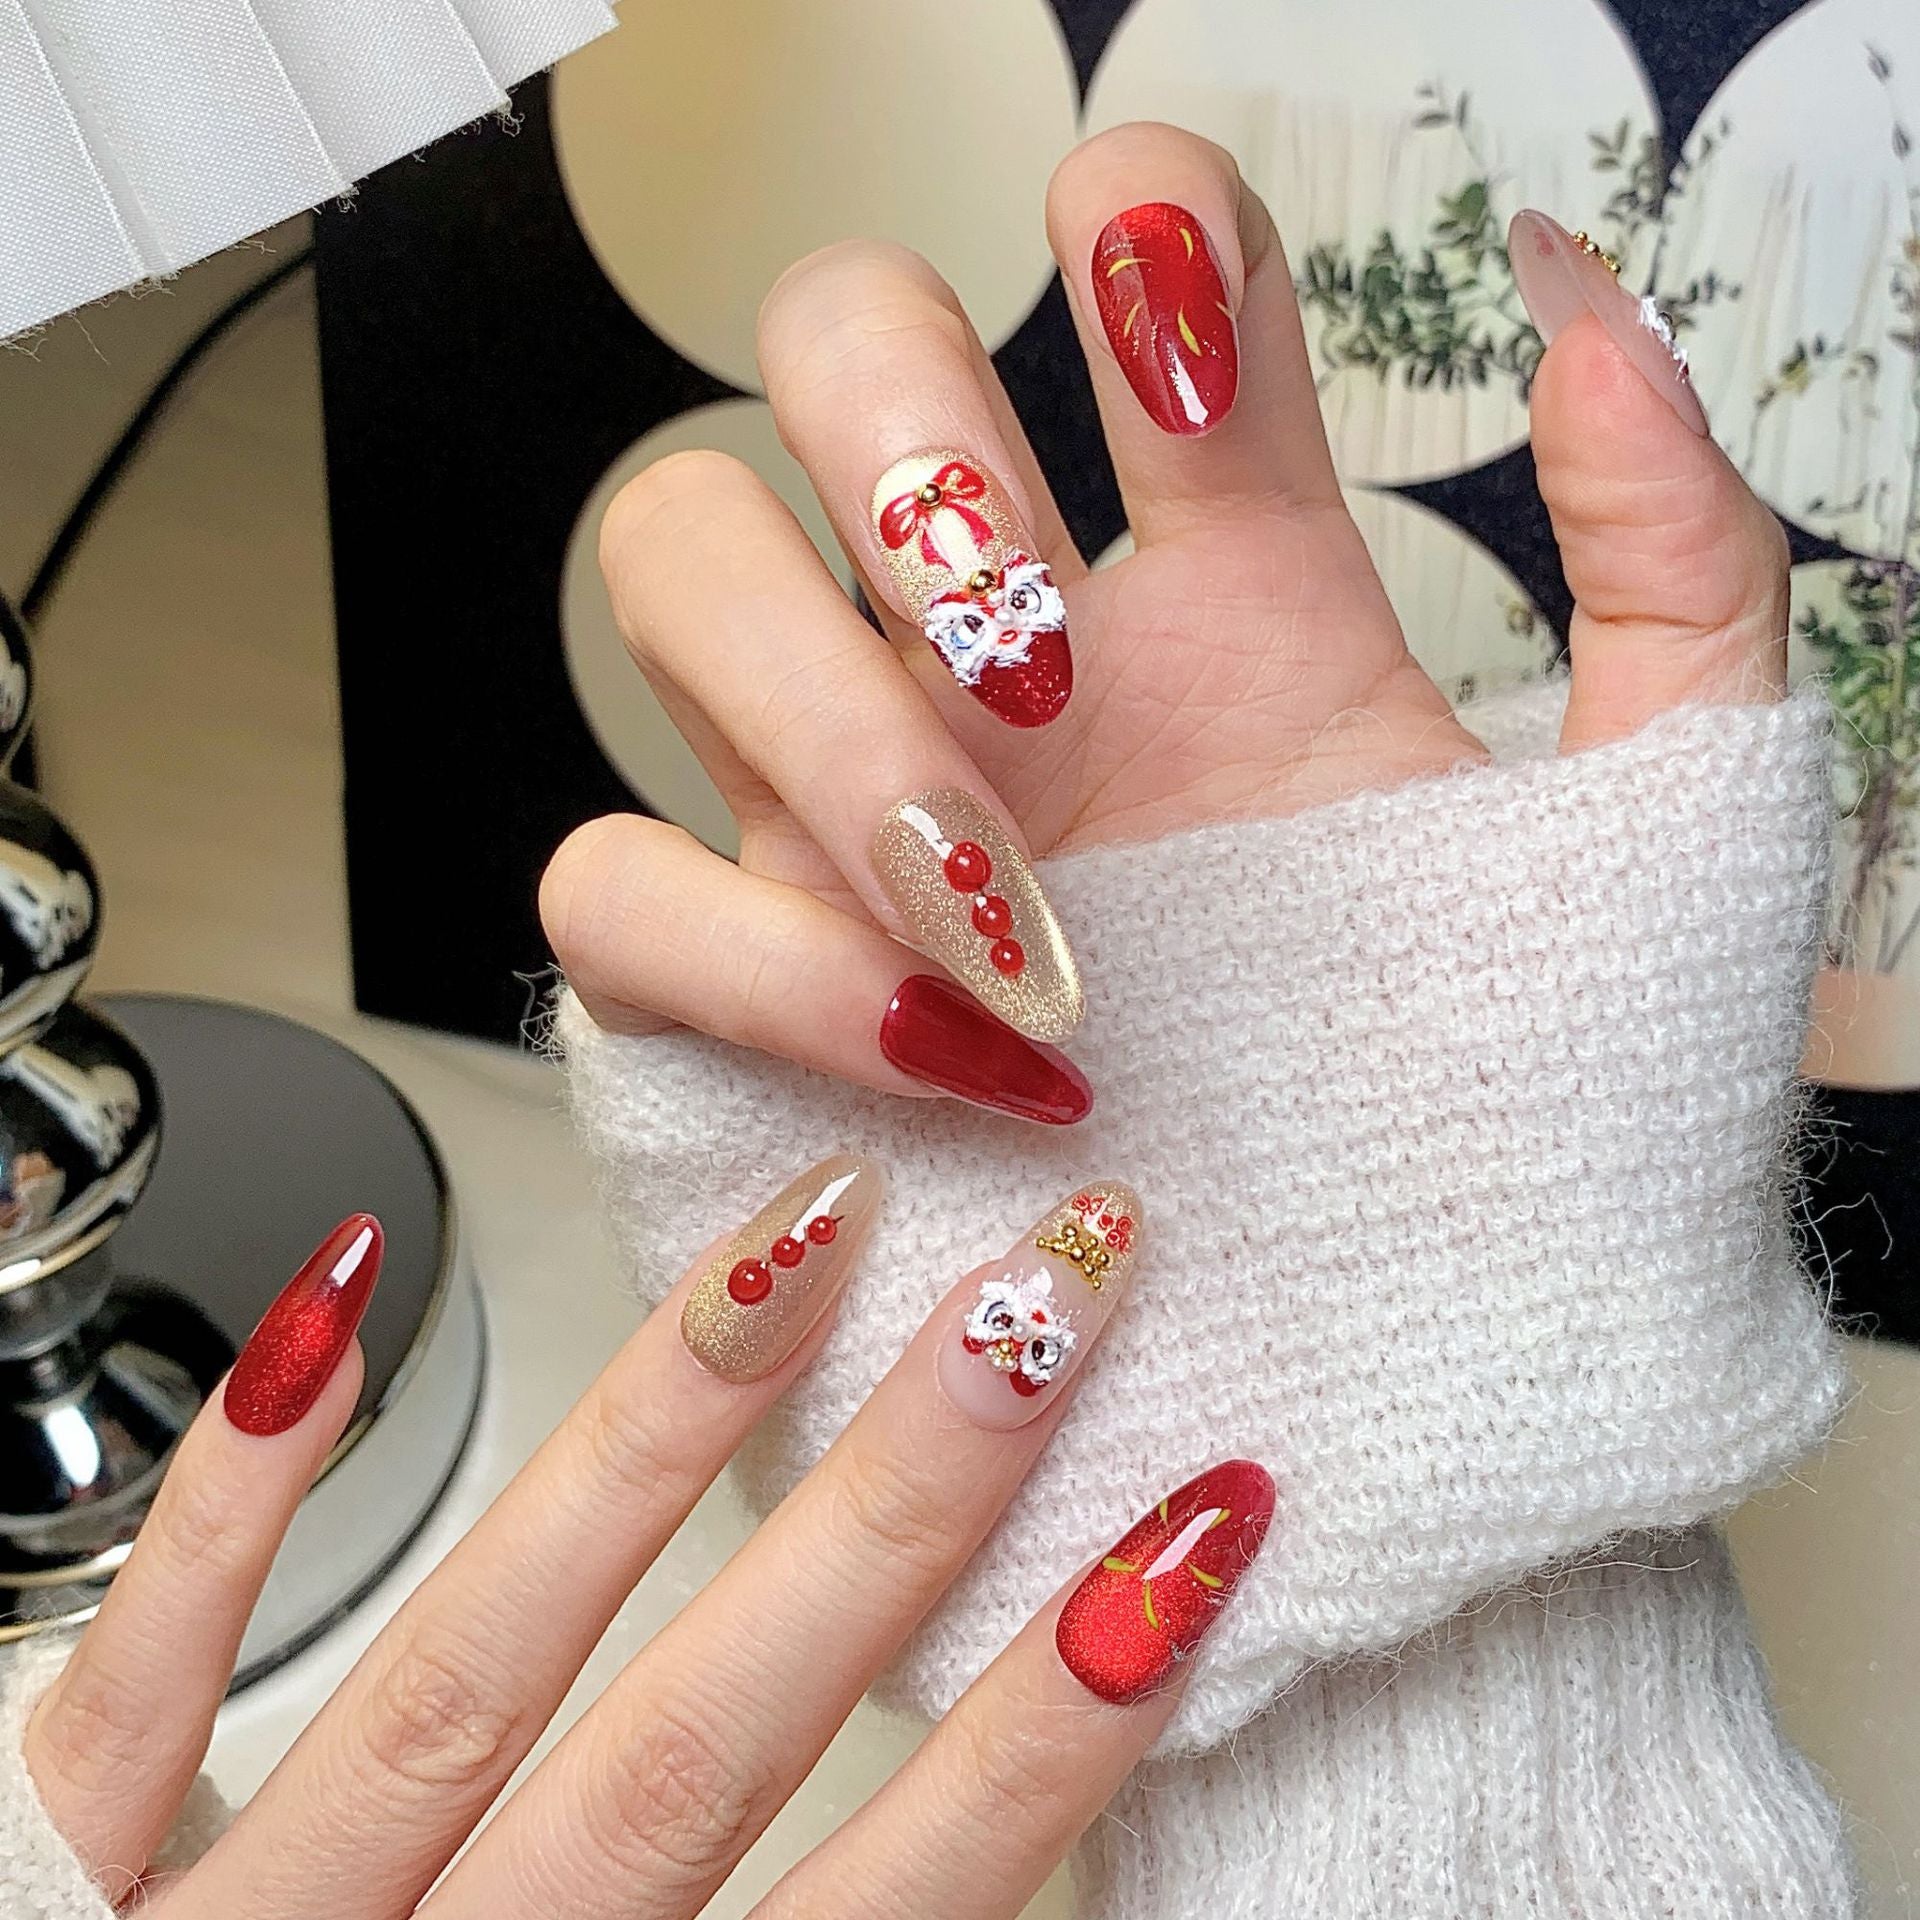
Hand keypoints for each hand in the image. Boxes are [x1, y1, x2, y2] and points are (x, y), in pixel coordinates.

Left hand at [24, 1175, 1262, 1918]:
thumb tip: (949, 1865)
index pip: (875, 1911)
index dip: (1044, 1731)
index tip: (1185, 1539)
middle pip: (699, 1743)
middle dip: (895, 1513)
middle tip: (1037, 1303)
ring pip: (471, 1668)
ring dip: (651, 1441)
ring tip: (790, 1247)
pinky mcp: (51, 1887)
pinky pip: (143, 1687)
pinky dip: (234, 1501)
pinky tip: (336, 1296)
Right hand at [540, 123, 1788, 1116]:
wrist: (1419, 1377)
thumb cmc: (1534, 1132)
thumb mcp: (1667, 842)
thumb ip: (1676, 568)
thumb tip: (1582, 322)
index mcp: (1227, 601)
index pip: (1127, 264)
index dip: (1129, 226)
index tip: (1188, 376)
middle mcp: (1011, 672)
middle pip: (821, 342)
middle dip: (903, 443)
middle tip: (1046, 663)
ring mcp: (851, 812)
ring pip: (673, 559)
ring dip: (817, 695)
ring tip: (997, 892)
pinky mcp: (742, 989)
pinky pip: (615, 881)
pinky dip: (750, 945)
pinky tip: (933, 1050)